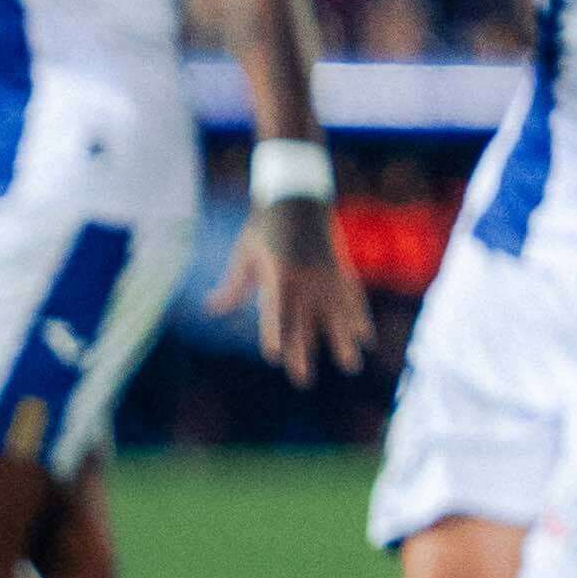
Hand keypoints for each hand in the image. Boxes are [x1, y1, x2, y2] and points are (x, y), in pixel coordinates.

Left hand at [207, 195, 377, 383]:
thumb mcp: (245, 253)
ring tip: (350, 366)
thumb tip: (211, 309)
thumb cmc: (264, 227)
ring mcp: (327, 275)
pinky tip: (365, 337)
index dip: (274, 333)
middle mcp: (305, 278)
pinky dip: (358, 318)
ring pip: (336, 314)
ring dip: (342, 341)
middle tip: (302, 380)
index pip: (274, 310)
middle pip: (304, 321)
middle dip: (303, 351)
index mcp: (278, 273)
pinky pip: (351, 298)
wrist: (299, 197)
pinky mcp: (341, 270)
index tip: (275, 355)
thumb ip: (234, 285)